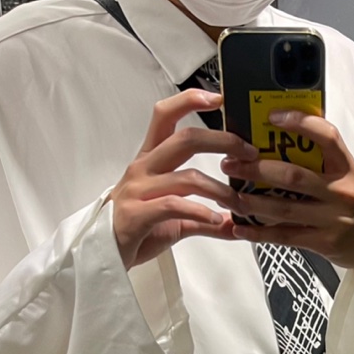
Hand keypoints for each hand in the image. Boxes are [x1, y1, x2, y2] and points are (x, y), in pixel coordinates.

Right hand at [110, 89, 256, 269]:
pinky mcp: (137, 214)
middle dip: (222, 142)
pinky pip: (174, 205)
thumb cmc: (136, 230)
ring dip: (220, 190)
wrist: (103, 255)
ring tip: (239, 203)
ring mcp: (138, 189)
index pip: (166, 116)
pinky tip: (216, 220)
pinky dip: (201, 212)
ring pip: (187, 177)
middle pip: (185, 139)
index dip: (189, 101)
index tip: (218, 99)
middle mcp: (144, 168)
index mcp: (151, 160)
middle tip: (249, 154)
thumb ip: (204, 219)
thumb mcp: (175, 221)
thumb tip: (234, 224)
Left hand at [225, 112, 353, 324]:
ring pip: (284, 208)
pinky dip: (259, 232)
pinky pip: (285, 236)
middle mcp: (341, 191)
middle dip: (257, 169)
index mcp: (346, 167)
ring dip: (252, 201)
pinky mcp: (323, 243)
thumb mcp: (346, 175)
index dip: (301, 122)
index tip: (272, 116)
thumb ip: (320, 159)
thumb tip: (279, 135)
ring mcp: (333, 219)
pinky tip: (241, 227)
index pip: (327, 137)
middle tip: (231, 163)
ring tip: (231, 195)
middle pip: (293, 176)